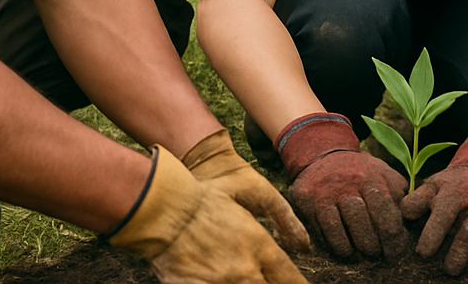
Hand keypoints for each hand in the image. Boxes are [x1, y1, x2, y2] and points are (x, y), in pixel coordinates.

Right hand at [106, 145, 307, 283]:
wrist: (165, 209)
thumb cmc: (207, 197)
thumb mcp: (250, 193)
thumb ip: (281, 215)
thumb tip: (302, 241)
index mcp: (259, 246)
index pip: (288, 277)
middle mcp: (244, 270)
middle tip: (274, 280)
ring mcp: (220, 283)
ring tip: (248, 278)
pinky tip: (221, 281)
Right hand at [275, 112, 407, 259]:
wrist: (323, 155)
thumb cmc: (359, 173)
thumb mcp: (382, 173)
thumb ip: (398, 192)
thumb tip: (414, 217)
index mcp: (374, 176)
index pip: (388, 209)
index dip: (394, 236)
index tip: (397, 251)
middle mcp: (352, 181)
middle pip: (370, 219)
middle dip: (378, 243)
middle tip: (380, 254)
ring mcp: (330, 190)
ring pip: (348, 225)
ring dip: (360, 245)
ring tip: (365, 253)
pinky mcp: (311, 200)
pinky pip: (327, 230)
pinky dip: (339, 245)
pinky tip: (345, 249)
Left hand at [401, 127, 467, 275]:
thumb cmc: (459, 183)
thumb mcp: (437, 183)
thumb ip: (418, 200)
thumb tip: (400, 218)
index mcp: (443, 187)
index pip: (418, 203)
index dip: (407, 217)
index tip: (409, 238)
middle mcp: (464, 196)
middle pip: (443, 219)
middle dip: (431, 240)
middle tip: (425, 256)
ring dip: (456, 258)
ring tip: (450, 269)